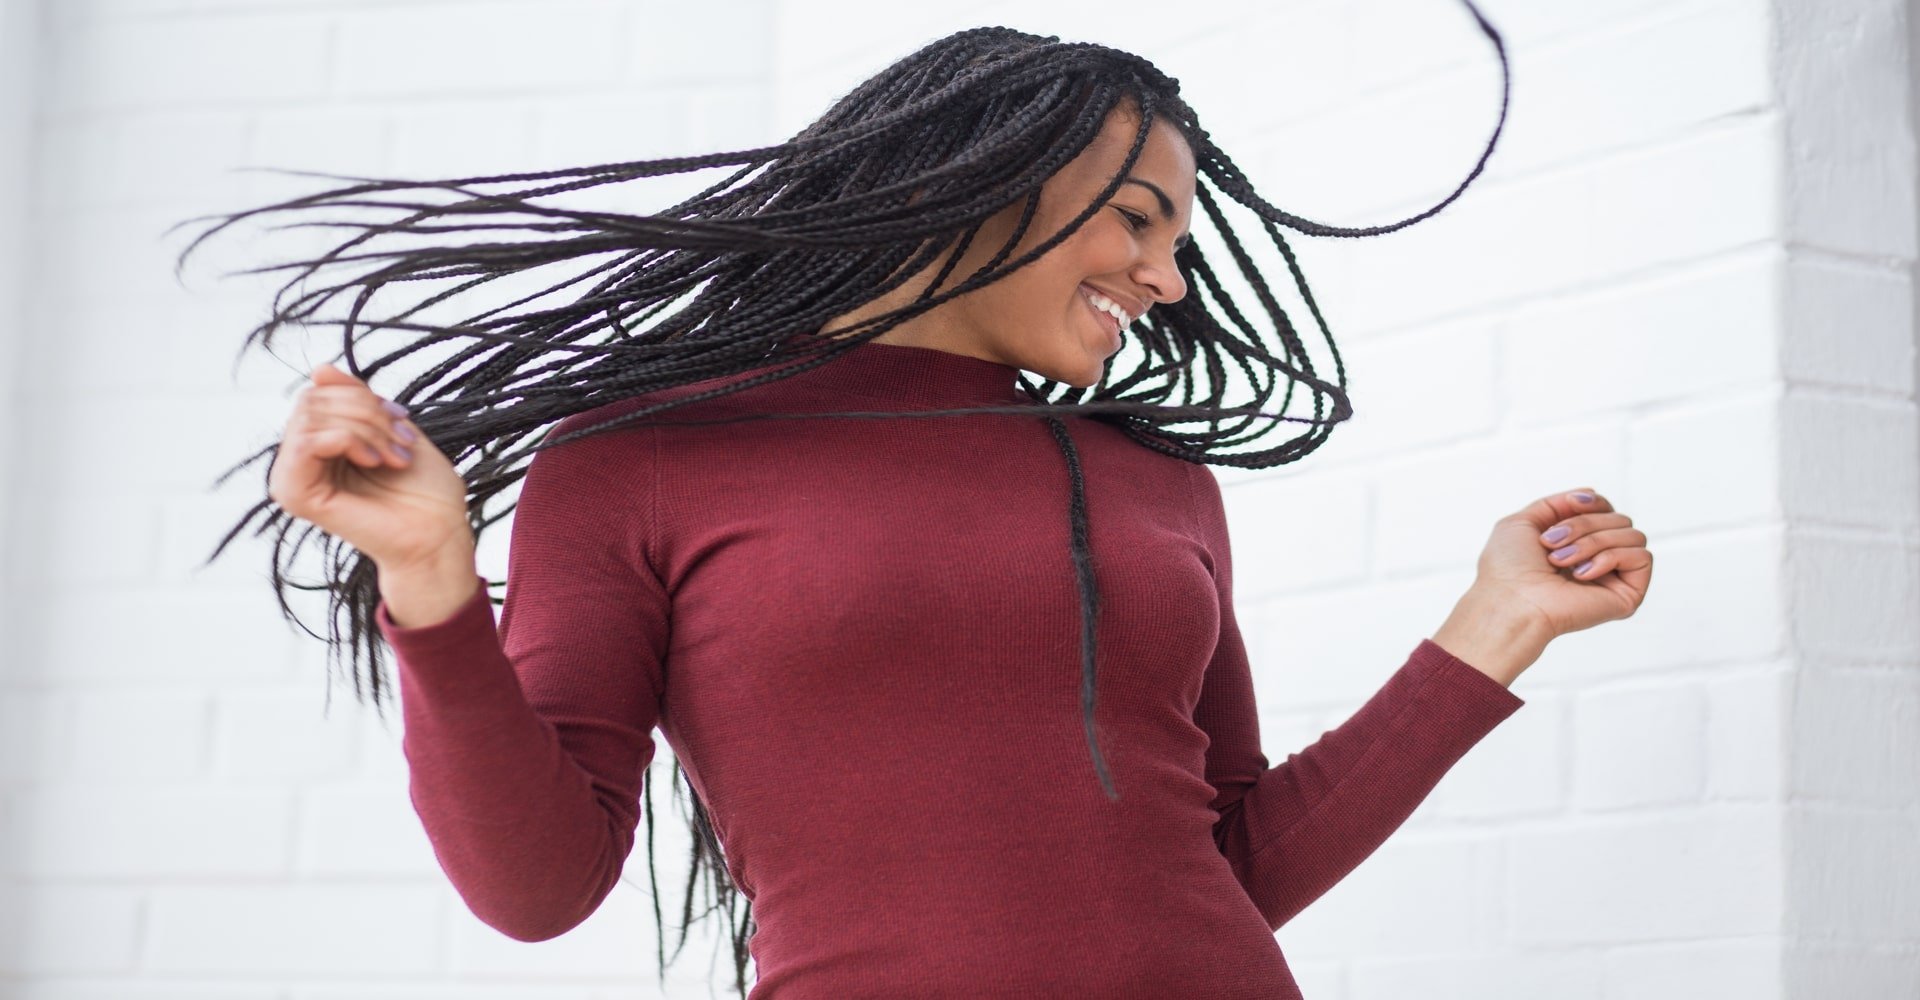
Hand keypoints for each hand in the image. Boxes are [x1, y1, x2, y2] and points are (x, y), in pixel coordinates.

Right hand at [267, 361, 473, 568]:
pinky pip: (306, 442)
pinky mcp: (294, 496)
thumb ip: (355, 399)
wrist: (439, 534)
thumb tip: (320, 368)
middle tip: (402, 440)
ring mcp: (292, 479)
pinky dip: (349, 441)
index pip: (319, 393)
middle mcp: (300, 461)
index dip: (363, 396)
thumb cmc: (424, 490)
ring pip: (310, 416)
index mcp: (321, 445)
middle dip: (366, 411)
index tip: (401, 419)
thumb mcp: (392, 428)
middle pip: (313, 399)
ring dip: (365, 428)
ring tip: (394, 455)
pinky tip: (374, 461)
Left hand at [1473, 487, 1653, 640]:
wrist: (1512, 601)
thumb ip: (1557, 504)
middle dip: (1584, 525)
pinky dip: (1610, 558)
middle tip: (1552, 545)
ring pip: (1632, 534)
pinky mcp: (1628, 594)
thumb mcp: (1524, 521)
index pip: (1606, 510)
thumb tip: (1592, 495)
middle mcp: (1598, 560)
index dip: (1592, 504)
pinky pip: (1642, 556)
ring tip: (1562, 562)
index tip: (1570, 507)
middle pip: (1619, 519)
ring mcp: (1614, 577)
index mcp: (1577, 544)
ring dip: (1593, 542)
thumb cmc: (1508, 569)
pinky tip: (1582, 575)